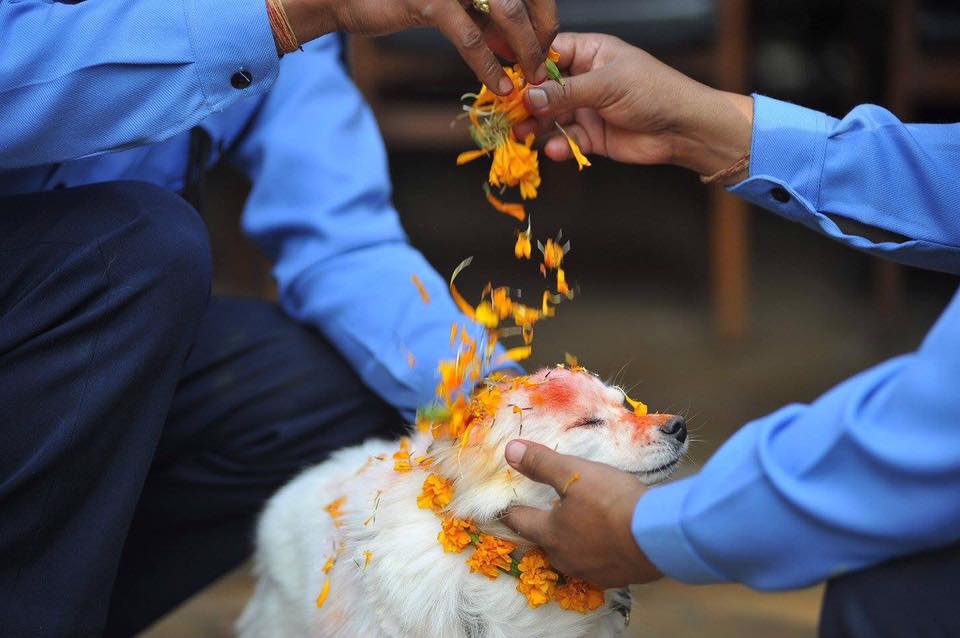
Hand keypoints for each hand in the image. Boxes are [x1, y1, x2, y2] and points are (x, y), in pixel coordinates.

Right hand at [280, 0, 557, 94]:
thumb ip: (483, 18)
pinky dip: (489, 65)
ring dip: (524, 49)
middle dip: (542, 31)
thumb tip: (517, 45)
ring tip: (529, 77)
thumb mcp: (449, 5)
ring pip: (507, 12)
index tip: (545, 45)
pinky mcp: (431, 1)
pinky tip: (498, 85)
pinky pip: (471, 38)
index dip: (543, 12)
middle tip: (542, 64)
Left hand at [501, 439, 662, 587]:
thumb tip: (509, 451)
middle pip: (546, 542)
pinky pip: (599, 564)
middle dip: (544, 528)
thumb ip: (541, 463)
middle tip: (546, 514)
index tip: (505, 508)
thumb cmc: (611, 502)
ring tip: (579, 526)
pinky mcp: (617, 578)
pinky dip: (599, 551)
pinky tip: (608, 540)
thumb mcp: (574, 474)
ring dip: (573, 541)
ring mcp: (591, 572)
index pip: (520, 522)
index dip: (511, 511)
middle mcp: (565, 558)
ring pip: (572, 555)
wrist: (658, 536)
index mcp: (550, 534)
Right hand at [514, 33, 753, 181]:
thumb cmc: (653, 91)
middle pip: (544, 88)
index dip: (527, 65)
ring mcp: (587, 108)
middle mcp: (585, 79)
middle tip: (507, 111)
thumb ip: (566, 92)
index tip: (506, 77)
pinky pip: (566, 139)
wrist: (682, 129)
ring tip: (521, 133)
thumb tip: (530, 96)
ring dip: (536, 125)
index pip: (549, 54)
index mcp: (590, 53)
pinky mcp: (591, 136)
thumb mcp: (607, 84)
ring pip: (551, 116)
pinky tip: (554, 148)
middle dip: (526, 100)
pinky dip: (558, 145)